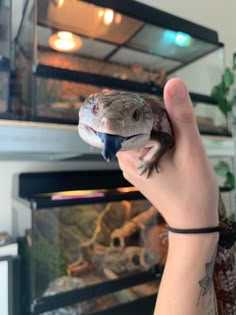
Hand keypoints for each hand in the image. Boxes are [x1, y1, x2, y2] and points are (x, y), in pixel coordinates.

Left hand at [117, 78, 218, 228]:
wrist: (193, 222)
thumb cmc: (193, 190)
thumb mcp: (191, 149)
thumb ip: (181, 115)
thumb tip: (173, 83)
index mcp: (130, 153)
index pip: (121, 117)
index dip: (131, 102)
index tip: (144, 96)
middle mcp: (124, 160)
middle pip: (128, 125)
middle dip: (145, 113)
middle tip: (164, 110)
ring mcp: (131, 167)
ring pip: (136, 135)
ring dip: (150, 126)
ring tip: (168, 125)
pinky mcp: (140, 172)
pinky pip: (141, 147)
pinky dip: (153, 138)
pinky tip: (168, 140)